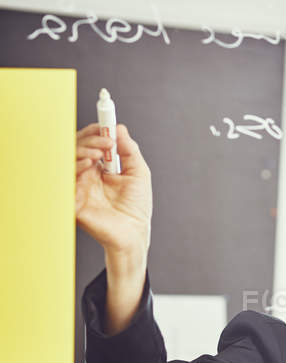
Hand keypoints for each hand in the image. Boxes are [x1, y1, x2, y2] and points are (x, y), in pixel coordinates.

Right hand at [75, 123, 151, 256]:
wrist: (134, 233)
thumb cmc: (136, 208)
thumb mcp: (139, 173)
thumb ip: (130, 150)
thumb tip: (120, 128)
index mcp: (100, 169)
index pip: (90, 143)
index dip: (95, 132)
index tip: (105, 124)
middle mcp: (86, 175)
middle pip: (76, 148)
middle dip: (90, 139)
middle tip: (106, 140)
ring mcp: (78, 186)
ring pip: (68, 159)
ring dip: (82, 150)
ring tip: (100, 152)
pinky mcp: (72, 200)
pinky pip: (65, 179)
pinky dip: (75, 167)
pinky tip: (89, 165)